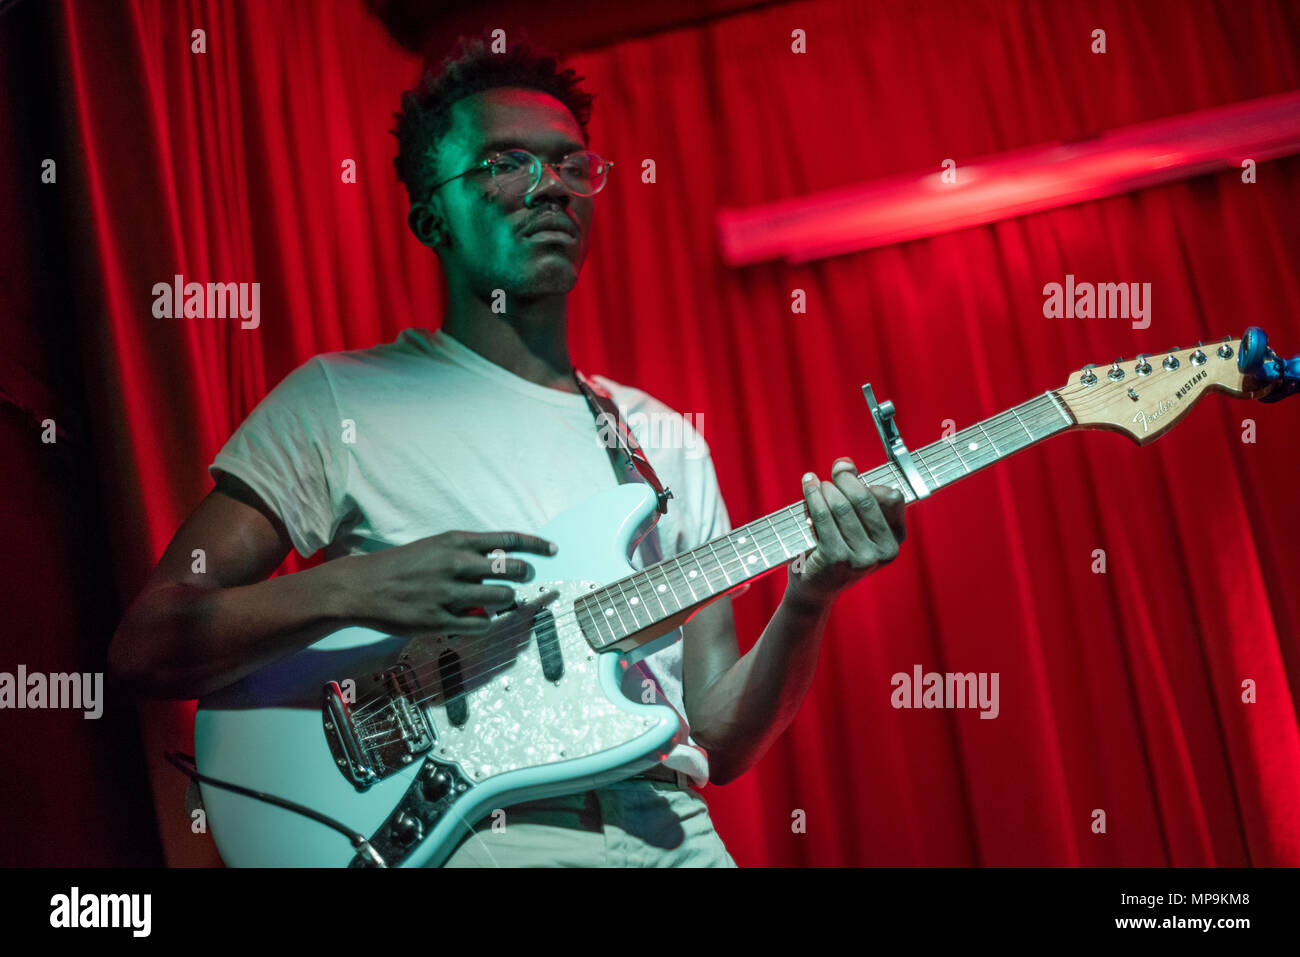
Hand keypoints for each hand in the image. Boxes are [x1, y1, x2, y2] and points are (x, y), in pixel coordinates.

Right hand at [339, 530, 556, 633]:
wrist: (361, 587)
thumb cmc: (401, 565)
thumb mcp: (435, 546)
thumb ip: (467, 553)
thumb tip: (501, 563)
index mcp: (456, 541)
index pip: (508, 539)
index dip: (536, 544)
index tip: (553, 550)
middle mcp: (456, 564)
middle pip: (513, 569)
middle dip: (524, 576)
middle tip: (519, 582)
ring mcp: (448, 593)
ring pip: (502, 598)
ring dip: (505, 601)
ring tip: (495, 601)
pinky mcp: (439, 620)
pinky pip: (481, 624)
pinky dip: (486, 622)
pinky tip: (478, 619)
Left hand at [786, 457, 905, 606]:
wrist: (815, 588)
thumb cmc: (835, 551)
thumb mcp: (853, 524)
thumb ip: (854, 493)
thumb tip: (845, 462)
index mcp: (895, 540)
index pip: (891, 497)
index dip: (868, 480)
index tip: (848, 470)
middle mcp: (884, 552)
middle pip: (865, 499)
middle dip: (845, 478)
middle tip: (832, 470)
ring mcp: (861, 558)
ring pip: (841, 506)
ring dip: (824, 488)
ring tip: (814, 482)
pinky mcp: (837, 560)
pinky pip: (823, 517)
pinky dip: (813, 497)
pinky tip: (808, 488)